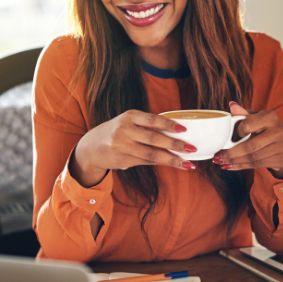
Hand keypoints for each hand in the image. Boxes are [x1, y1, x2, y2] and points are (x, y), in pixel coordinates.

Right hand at [70, 110, 197, 186]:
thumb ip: (147, 125)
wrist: (90, 148)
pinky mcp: (124, 161)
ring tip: (187, 163)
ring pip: (152, 154)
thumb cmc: (116, 131)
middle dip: (175, 145)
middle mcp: (125, 131)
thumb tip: (176, 130)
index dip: (168, 124)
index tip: (184, 129)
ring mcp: (123, 147)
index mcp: (129, 117)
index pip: (152, 119)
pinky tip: (175, 164)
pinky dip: (162, 163)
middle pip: (154, 139)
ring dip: (172, 159)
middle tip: (191, 148)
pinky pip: (147, 162)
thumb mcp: (128, 122)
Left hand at [213, 102, 282, 178]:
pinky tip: (231, 166)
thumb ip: (242, 114)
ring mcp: (282, 146)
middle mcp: (279, 131)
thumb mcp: (254, 118)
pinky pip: (257, 165)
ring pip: (253, 158)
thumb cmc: (264, 128)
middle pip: (250, 146)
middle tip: (217, 157)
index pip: (248, 125)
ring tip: (222, 162)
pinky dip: (242, 166)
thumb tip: (232, 106)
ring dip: (234, 162)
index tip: (228, 137)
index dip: (237, 132)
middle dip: (231, 154)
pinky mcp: (281, 159)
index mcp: (270, 117)